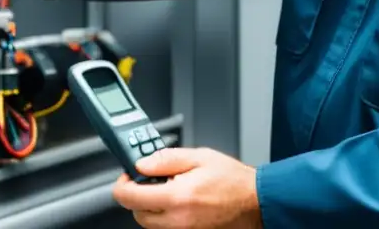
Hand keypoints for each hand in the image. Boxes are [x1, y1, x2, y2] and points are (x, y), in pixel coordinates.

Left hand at [112, 147, 261, 228]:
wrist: (255, 202)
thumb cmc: (233, 180)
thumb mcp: (199, 156)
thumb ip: (166, 159)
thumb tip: (141, 164)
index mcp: (177, 197)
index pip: (130, 198)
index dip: (122, 185)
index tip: (126, 176)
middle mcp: (177, 219)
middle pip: (137, 214)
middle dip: (137, 196)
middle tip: (148, 180)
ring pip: (150, 223)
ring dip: (151, 206)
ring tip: (168, 188)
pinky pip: (167, 228)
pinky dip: (165, 215)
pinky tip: (179, 200)